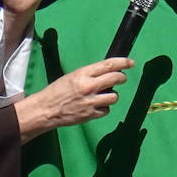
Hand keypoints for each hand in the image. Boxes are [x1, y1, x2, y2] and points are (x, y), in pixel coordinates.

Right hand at [13, 57, 132, 142]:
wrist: (46, 110)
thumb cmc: (57, 91)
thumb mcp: (72, 76)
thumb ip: (89, 74)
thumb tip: (108, 71)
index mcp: (82, 74)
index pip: (108, 65)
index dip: (123, 62)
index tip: (130, 62)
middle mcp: (89, 86)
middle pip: (116, 79)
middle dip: (122, 78)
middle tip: (121, 78)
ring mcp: (91, 102)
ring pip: (114, 96)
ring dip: (111, 95)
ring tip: (102, 95)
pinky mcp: (91, 114)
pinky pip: (106, 110)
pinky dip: (103, 108)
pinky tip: (94, 106)